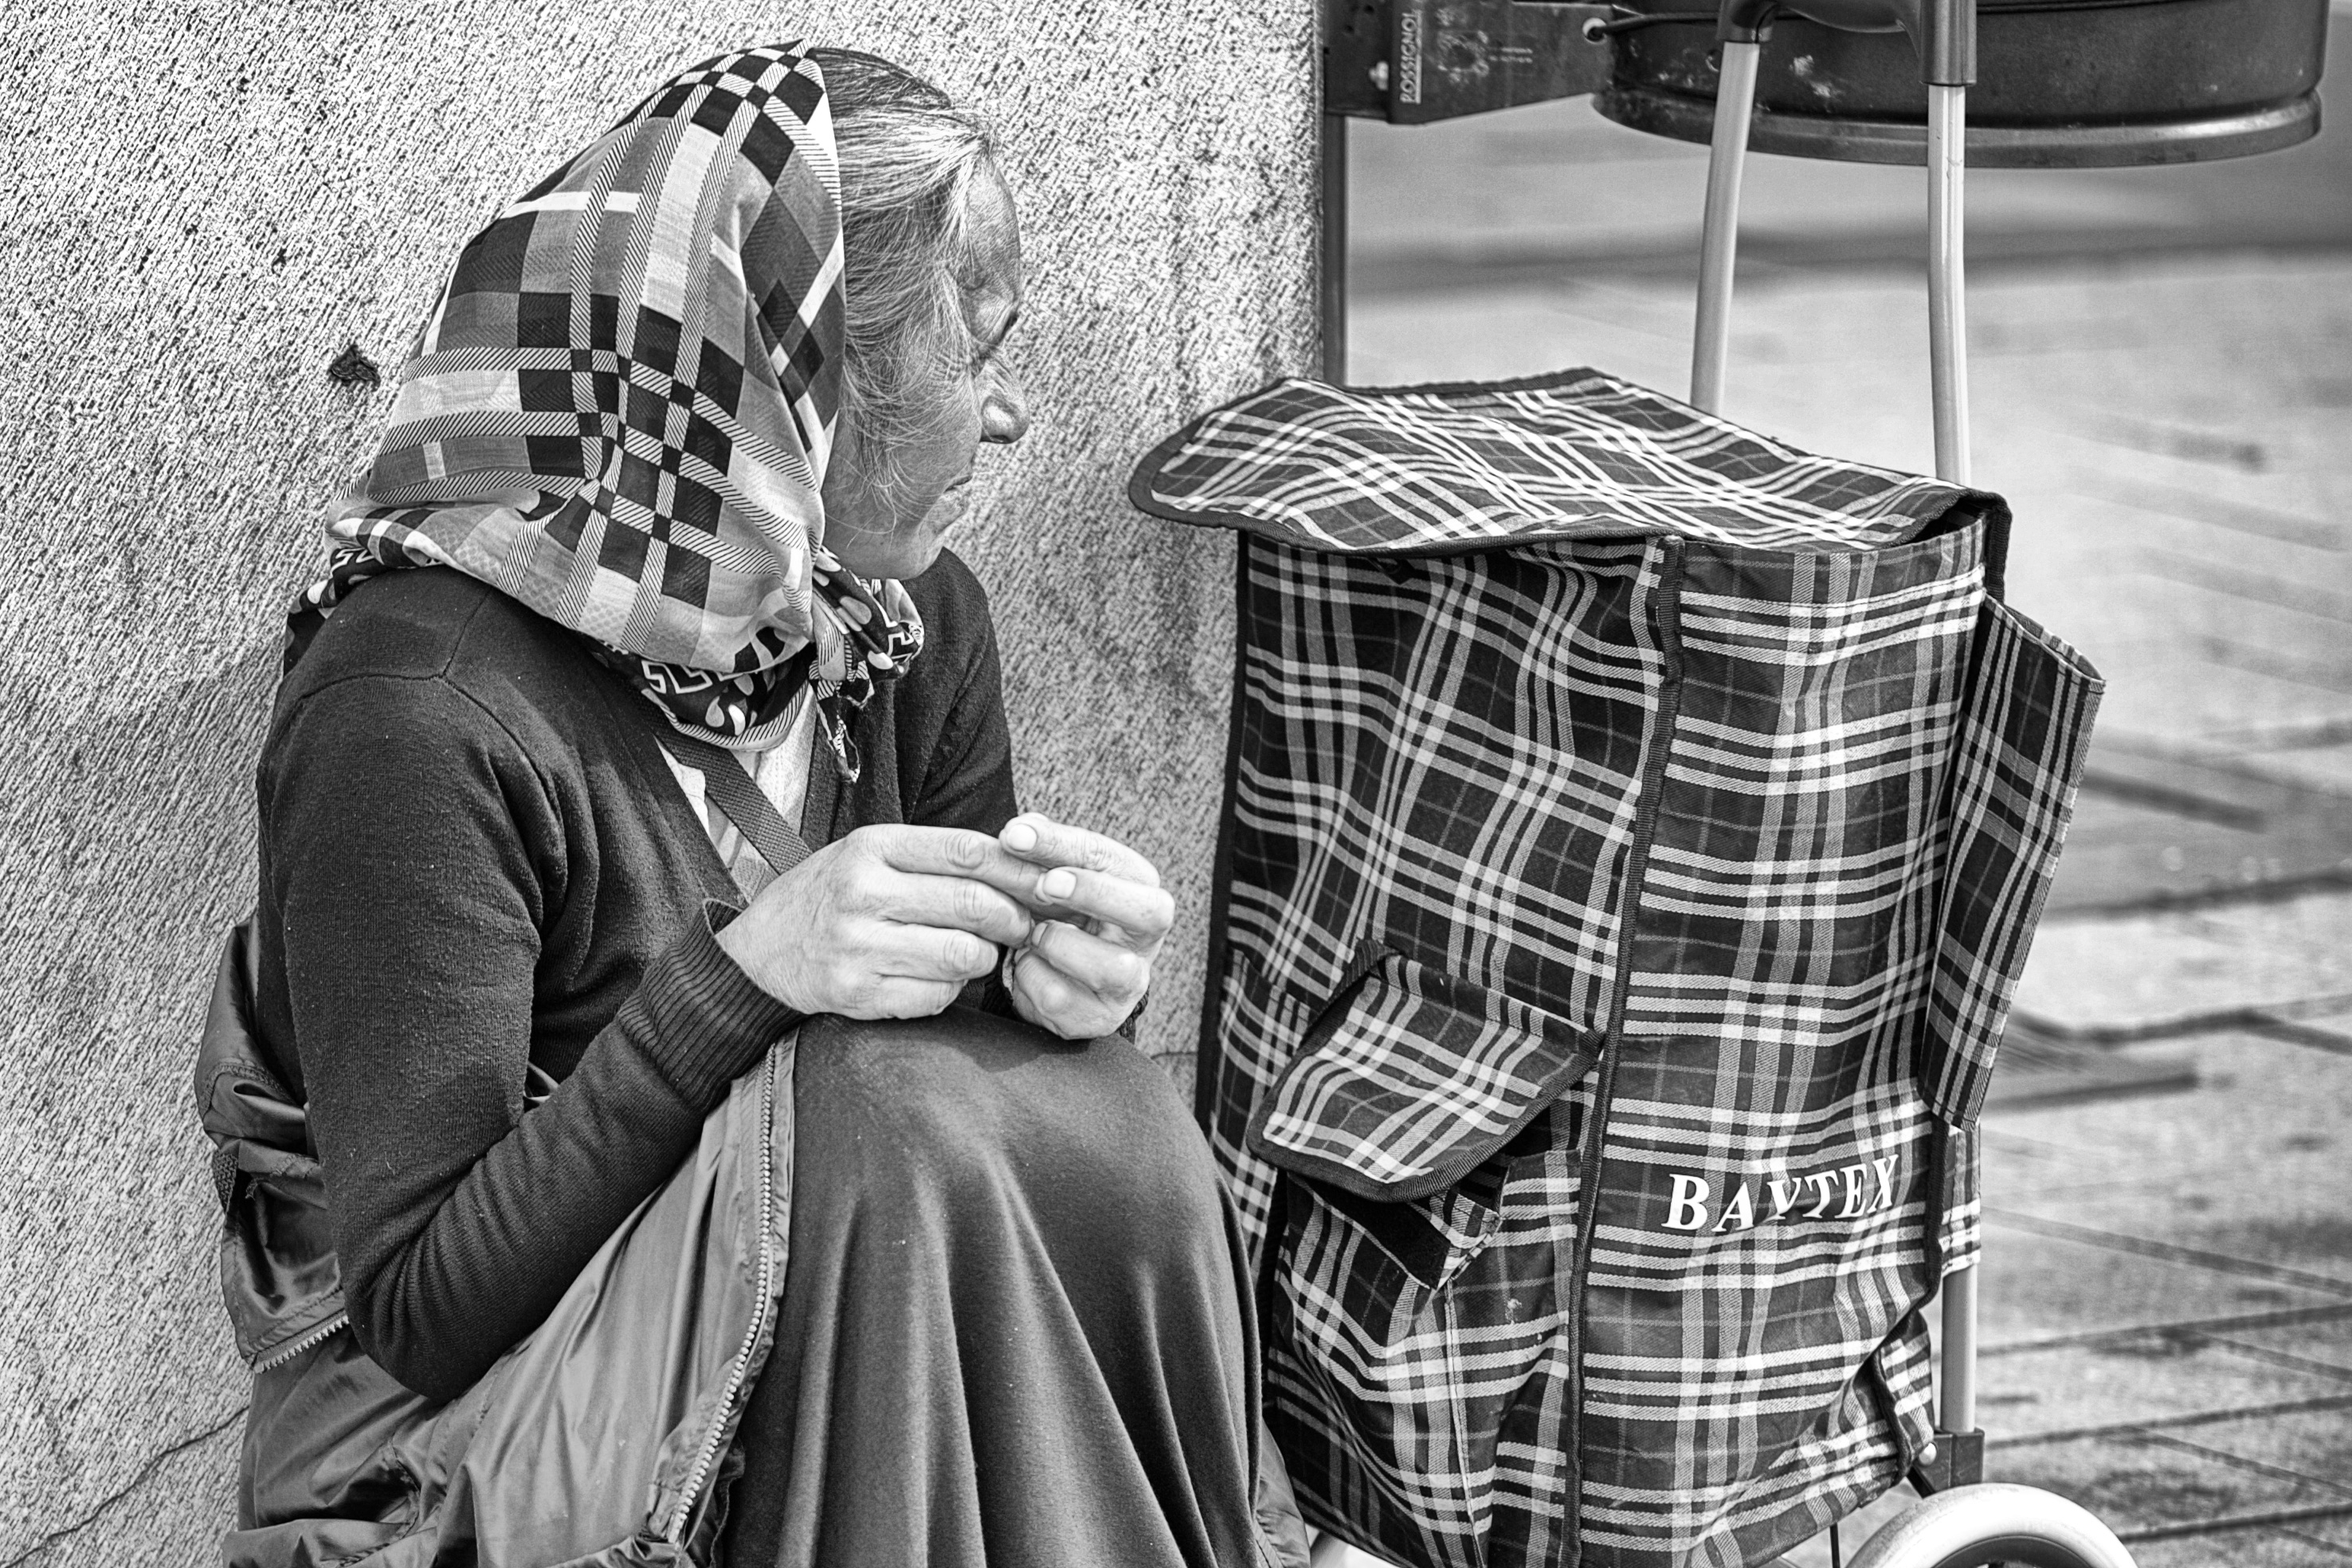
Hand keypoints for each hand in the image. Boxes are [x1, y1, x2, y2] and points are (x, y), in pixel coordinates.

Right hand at [716, 824, 1040, 1019]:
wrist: (761, 950)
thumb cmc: (831, 896)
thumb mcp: (870, 854)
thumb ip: (935, 856)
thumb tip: (1019, 860)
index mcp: (873, 848)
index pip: (968, 851)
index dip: (1018, 870)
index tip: (1042, 883)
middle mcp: (864, 893)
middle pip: (975, 905)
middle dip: (1014, 919)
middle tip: (1021, 925)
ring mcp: (858, 946)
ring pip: (964, 956)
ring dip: (985, 958)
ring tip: (977, 952)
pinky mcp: (857, 993)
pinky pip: (937, 996)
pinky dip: (951, 990)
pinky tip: (938, 978)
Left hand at [995, 814, 1172, 1039]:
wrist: (1050, 972)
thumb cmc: (1057, 913)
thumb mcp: (1051, 875)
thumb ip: (1040, 849)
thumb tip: (1021, 830)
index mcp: (1139, 888)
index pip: (1112, 858)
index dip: (1063, 845)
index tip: (1014, 837)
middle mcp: (1146, 936)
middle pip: (1149, 912)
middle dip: (1094, 893)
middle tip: (1044, 885)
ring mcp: (1130, 982)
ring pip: (1111, 967)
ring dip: (1058, 944)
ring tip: (1030, 936)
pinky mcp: (1101, 1017)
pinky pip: (1064, 998)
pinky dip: (1031, 978)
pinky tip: (1024, 967)